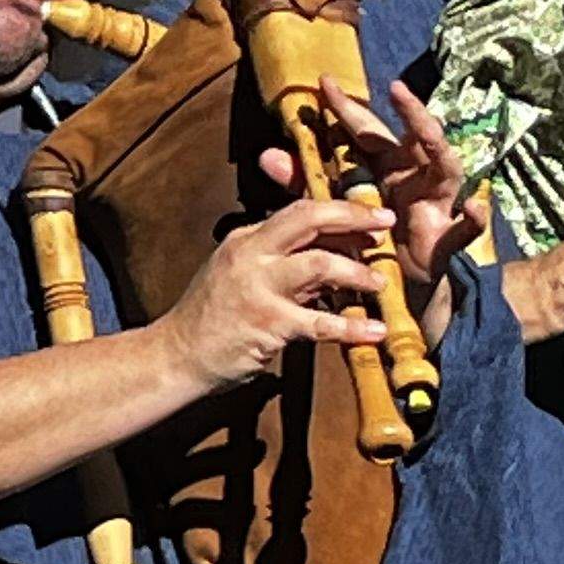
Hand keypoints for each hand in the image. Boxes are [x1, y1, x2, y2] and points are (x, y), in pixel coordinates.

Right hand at [155, 201, 393, 396]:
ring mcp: (259, 289)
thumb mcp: (238, 272)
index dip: (340, 208)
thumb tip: (328, 249)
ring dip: (357, 272)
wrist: (178, 355)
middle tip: (385, 224)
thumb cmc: (212, 316)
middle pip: (309, 218)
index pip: (298, 210)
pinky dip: (352, 328)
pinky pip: (320, 323)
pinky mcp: (269, 324)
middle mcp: (251, 255)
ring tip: (379, 283)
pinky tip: (375, 332)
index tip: (370, 214)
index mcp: (246, 240)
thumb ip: (279, 257)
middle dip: (353, 216)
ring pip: (319, 265)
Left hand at [314, 80, 481, 291]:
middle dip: (409, 113)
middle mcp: (412, 181)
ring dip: (439, 148)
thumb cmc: (363, 243)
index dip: (348, 108)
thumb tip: (266, 155)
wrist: (389, 293)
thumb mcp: (331, 210)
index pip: (366, 133)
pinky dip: (474, 219)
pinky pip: (466, 229)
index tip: (324, 82)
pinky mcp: (446, 241)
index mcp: (383, 171)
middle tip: (396, 88)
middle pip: (414, 141)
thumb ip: (303, 183)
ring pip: (446, 169)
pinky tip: (476, 206)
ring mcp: (433, 207)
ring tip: (429, 129)